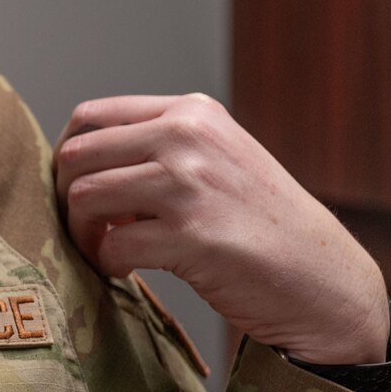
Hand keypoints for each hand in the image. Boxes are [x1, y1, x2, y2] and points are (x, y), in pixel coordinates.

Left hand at [54, 92, 388, 365]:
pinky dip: (108, 263)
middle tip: (85, 227)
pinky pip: (112, 245)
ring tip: (105, 250)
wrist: (324, 279)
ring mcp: (190, 183)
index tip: (77, 189)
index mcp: (192, 113)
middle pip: (77, 154)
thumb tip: (75, 163)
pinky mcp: (191, 235)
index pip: (92, 117)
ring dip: (82, 233)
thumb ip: (156, 150)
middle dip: (67, 196)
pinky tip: (126, 271)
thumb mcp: (216, 161)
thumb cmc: (261, 225)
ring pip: (85, 196)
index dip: (70, 158)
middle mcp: (189, 136)